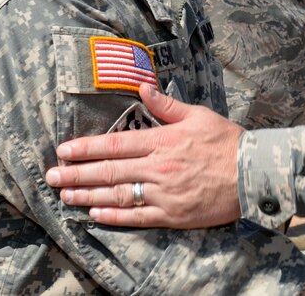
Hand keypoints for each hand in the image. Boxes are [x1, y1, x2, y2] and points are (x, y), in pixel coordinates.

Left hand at [45, 83, 243, 228]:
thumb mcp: (198, 115)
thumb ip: (167, 105)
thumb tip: (144, 87)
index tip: (64, 151)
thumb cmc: (227, 142)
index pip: (115, 144)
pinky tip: (95, 214)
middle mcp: (158, 167)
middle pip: (109, 171)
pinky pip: (137, 216)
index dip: (86, 148)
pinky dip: (114, 216)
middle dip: (76, 174)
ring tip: (66, 196)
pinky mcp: (173, 214)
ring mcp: (164, 193)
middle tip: (51, 177)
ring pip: (118, 194)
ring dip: (88, 196)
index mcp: (163, 140)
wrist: (253, 173)